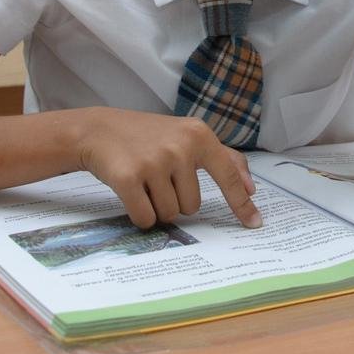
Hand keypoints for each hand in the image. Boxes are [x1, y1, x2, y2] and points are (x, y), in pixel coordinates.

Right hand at [75, 107, 260, 229]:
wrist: (98, 130)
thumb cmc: (148, 137)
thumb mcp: (188, 136)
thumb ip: (224, 158)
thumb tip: (251, 188)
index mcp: (198, 135)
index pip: (228, 175)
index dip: (241, 204)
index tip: (255, 224)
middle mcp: (179, 147)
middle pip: (192, 206)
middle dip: (175, 200)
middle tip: (158, 177)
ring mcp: (154, 162)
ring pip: (169, 214)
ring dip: (157, 207)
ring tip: (144, 182)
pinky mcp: (128, 177)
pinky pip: (146, 218)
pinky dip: (140, 215)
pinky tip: (131, 194)